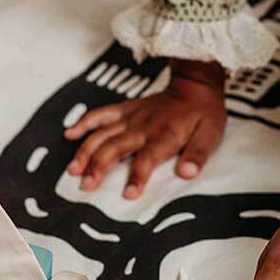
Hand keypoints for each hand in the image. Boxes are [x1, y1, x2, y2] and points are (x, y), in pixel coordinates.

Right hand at [64, 58, 225, 197]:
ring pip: (102, 133)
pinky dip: (84, 122)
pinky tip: (69, 134)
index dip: (137, 177)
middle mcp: (143, 127)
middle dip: (99, 166)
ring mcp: (131, 116)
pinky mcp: (125, 109)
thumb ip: (197, 155)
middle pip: (116, 147)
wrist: (195, 85)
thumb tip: (187, 173)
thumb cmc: (203, 114)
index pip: (147, 159)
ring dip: (86, 151)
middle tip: (86, 186)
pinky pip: (101, 113)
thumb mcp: (210, 135)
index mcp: (164, 136)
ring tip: (73, 170)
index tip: (128, 195)